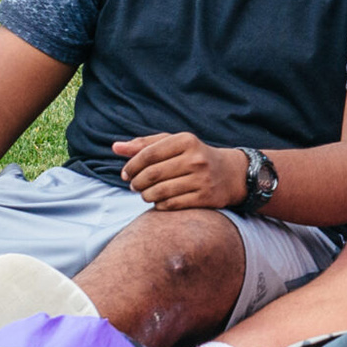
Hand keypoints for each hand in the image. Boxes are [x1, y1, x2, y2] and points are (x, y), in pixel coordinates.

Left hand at [114, 132, 246, 209]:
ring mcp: (202, 179)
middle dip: (136, 183)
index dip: (131, 166)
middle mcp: (195, 159)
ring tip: (145, 194)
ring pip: (159, 192)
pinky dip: (159, 205)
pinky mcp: (205, 198)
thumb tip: (115, 147)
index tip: (126, 174)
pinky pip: (171, 205)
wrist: (230, 173)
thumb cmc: (194, 156)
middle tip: (134, 186)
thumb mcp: (173, 144)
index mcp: (186, 141)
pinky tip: (159, 201)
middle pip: (152, 174)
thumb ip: (144, 145)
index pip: (148, 154)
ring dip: (145, 196)